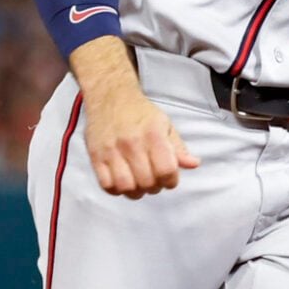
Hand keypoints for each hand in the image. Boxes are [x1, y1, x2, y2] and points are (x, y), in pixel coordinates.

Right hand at [78, 69, 197, 197]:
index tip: (169, 178)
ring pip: (126, 187)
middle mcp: (132, 143)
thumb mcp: (165, 124)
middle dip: (155, 187)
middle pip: (147, 182)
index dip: (171, 181)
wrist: (110, 96)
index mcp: (153, 134)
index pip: (166, 170)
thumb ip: (178, 147)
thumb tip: (193, 164)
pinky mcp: (95, 156)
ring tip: (138, 184)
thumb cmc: (140, 113)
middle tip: (154, 181)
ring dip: (136, 192)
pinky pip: (106, 185)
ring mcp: (111, 150)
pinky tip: (123, 183)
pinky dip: (117, 190)